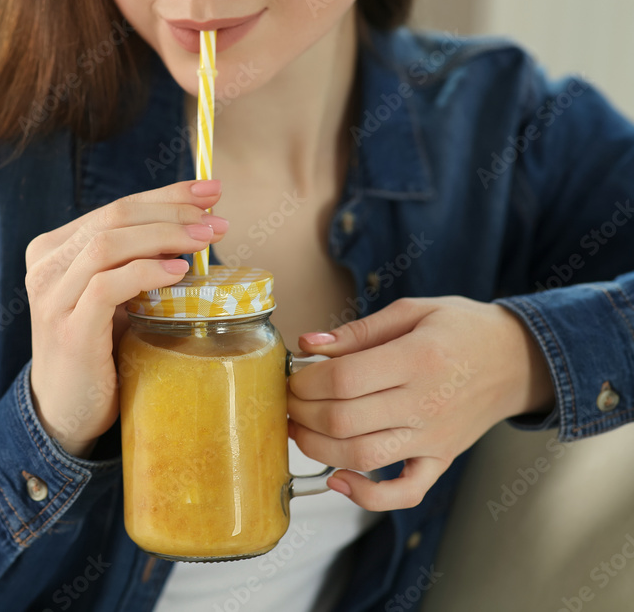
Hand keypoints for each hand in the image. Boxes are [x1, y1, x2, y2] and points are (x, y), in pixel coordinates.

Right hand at [25, 180, 227, 456]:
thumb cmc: (98, 350)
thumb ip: (135, 262)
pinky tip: (178, 272)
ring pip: (109, 244)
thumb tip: (195, 228)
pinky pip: (107, 286)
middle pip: (114, 217)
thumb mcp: (112, 297)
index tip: (210, 191)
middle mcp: (45, 266)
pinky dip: (146, 272)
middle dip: (172, 211)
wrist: (67, 411)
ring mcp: (51, 298)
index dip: (166, 195)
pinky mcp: (68, 329)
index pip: (116, 208)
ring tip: (206, 240)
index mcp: (53, 250)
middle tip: (216, 218)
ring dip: (165, 236)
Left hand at [287, 297, 554, 510]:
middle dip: (302, 413)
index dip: (306, 381)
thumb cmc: (463, 329)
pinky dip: (367, 496)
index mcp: (418, 358)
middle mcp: (426, 403)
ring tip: (298, 430)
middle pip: (345, 421)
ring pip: (363, 457)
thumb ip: (358, 330)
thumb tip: (308, 344)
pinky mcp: (441, 460)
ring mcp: (434, 438)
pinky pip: (404, 492)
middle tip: (288, 401)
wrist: (519, 359)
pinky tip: (339, 480)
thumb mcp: (414, 310)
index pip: (345, 379)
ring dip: (317, 449)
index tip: (292, 376)